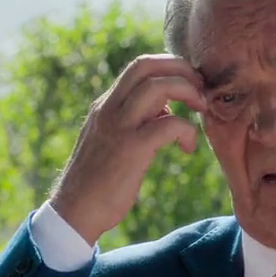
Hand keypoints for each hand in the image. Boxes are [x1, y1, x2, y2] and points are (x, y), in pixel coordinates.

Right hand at [48, 55, 207, 244]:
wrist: (74, 211)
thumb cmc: (98, 181)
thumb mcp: (114, 140)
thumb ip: (136, 120)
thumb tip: (164, 110)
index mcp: (105, 105)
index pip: (139, 67)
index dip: (169, 67)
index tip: (190, 84)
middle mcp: (109, 109)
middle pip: (146, 65)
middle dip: (181, 69)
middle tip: (201, 90)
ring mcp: (119, 127)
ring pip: (158, 86)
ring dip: (188, 92)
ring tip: (201, 110)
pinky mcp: (131, 149)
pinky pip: (168, 124)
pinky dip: (186, 130)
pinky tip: (187, 148)